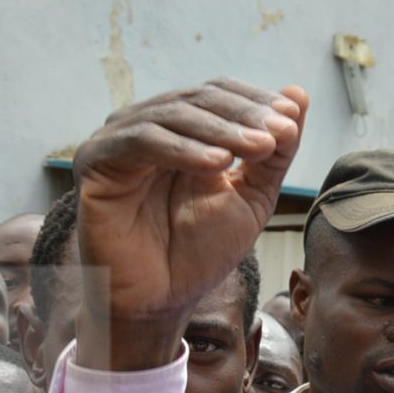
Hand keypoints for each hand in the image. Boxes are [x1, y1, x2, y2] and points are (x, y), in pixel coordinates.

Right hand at [71, 78, 306, 368]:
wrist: (161, 298)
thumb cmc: (200, 251)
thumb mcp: (250, 195)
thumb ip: (273, 151)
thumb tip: (297, 94)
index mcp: (182, 129)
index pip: (218, 94)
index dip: (255, 101)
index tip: (292, 119)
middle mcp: (147, 126)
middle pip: (198, 99)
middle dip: (244, 116)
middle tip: (280, 133)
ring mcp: (119, 140)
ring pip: (173, 115)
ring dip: (221, 130)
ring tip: (259, 146)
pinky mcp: (96, 160)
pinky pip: (141, 142)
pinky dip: (182, 149)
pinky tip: (217, 165)